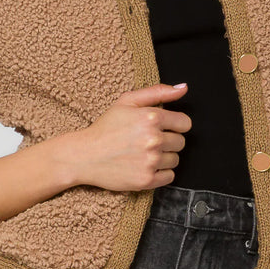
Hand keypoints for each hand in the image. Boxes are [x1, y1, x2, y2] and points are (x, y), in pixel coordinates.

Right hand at [73, 82, 191, 191]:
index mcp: (151, 118)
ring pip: (175, 160)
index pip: (185, 123)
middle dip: (168, 141)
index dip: (175, 125)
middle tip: (148, 141)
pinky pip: (170, 176)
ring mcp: (150, 161)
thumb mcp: (127, 101)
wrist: (84, 155)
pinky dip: (160, 173)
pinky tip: (145, 166)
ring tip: (144, 153)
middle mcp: (153, 140)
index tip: (164, 128)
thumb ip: (158, 92)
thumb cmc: (105, 127)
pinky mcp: (146, 180)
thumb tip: (183, 88)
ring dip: (164, 157)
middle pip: (181, 142)